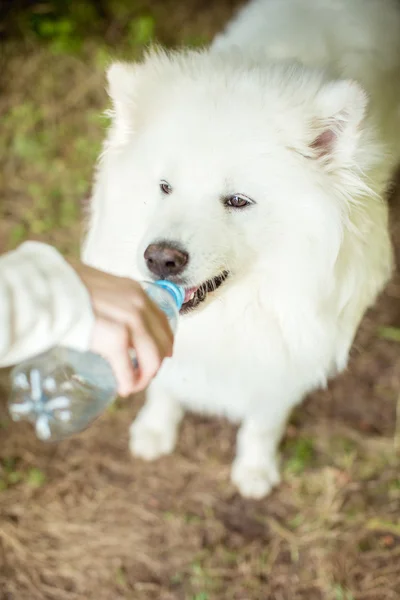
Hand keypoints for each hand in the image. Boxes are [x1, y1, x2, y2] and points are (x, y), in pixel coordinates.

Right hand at [72, 262, 173, 396]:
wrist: (47, 289)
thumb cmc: (63, 287)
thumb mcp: (98, 286)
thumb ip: (109, 299)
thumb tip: (103, 314)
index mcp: (134, 291)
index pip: (161, 319)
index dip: (164, 341)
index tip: (163, 354)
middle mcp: (138, 305)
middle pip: (161, 343)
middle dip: (155, 364)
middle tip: (144, 375)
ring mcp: (129, 322)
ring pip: (151, 360)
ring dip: (144, 377)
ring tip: (133, 385)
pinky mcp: (115, 340)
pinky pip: (128, 371)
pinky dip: (128, 384)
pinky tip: (122, 389)